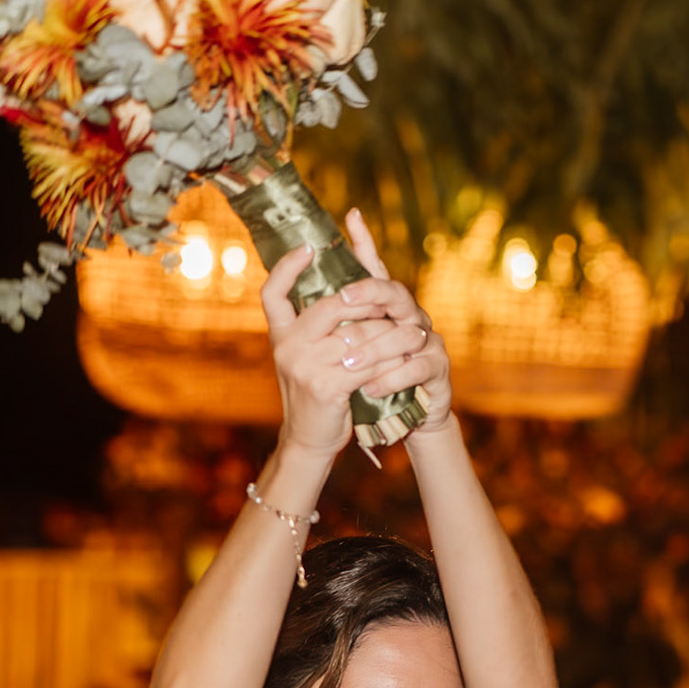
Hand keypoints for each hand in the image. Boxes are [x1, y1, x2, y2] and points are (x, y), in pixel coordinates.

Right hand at [261, 209, 451, 457]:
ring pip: (359, 335)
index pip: (273, 292)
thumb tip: (349, 293)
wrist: (310, 440)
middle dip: (370, 302)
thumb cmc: (317, 394)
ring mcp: (304, 366)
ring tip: (416, 333)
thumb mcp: (308, 357)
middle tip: (395, 304)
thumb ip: (319, 329)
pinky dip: (391, 362)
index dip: (286, 267)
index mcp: (280, 335)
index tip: (308, 247)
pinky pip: (368, 364)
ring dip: (393, 334)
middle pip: (332, 305)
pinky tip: (407, 361)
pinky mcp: (325, 386)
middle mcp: (287, 346)